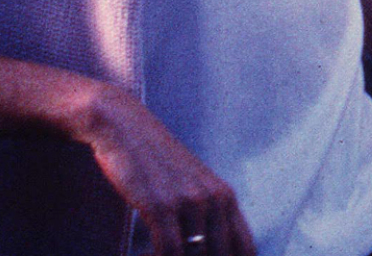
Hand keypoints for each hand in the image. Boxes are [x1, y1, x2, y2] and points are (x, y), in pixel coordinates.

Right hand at [78, 83, 257, 255]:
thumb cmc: (154, 162)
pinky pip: (169, 250)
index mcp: (225, 197)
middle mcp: (214, 199)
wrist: (125, 129)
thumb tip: (209, 248)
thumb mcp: (191, 185)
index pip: (245, 248)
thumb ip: (207, 215)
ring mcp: (189, 202)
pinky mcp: (161, 205)